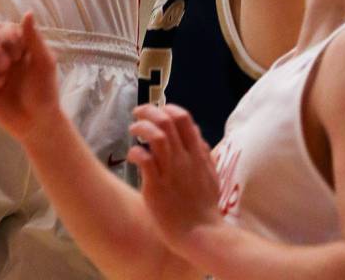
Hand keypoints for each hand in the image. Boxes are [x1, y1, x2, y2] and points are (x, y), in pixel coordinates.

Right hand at [0, 12, 59, 142]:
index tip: (19, 54)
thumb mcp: (44, 63)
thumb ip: (34, 38)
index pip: (1, 30)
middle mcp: (0, 56)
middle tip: (7, 68)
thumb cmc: (44, 91)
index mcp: (15, 47)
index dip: (6, 38)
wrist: (36, 123)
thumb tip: (28, 12)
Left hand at [129, 104, 222, 255]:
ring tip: (132, 129)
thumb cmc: (204, 209)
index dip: (168, 108)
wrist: (202, 236)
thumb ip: (204, 154)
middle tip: (138, 113)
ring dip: (141, 127)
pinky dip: (136, 152)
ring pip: (156, 136)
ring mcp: (170, 172)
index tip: (158, 110)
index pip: (183, 118)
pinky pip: (145, 160)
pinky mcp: (156, 186)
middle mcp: (184, 159)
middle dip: (148, 110)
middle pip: (166, 121)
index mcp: (197, 154)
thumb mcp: (211, 176)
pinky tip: (133, 155)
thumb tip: (196, 134)